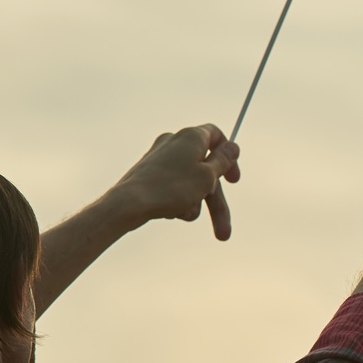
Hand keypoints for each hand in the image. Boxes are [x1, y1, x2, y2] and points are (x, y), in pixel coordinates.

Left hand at [107, 124, 239, 240]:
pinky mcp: (150, 173)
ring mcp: (160, 158)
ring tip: (187, 214)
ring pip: (190, 181)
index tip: (233, 179)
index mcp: (192, 137)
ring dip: (196, 201)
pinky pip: (174, 187)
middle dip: (216, 200)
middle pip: (205, 169)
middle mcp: (175, 143)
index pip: (217, 136)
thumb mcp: (207, 176)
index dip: (229, 156)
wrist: (129, 204)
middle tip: (224, 227)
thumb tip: (233, 147)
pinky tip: (174, 212)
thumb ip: (223, 161)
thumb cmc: (171, 189)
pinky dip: (179, 200)